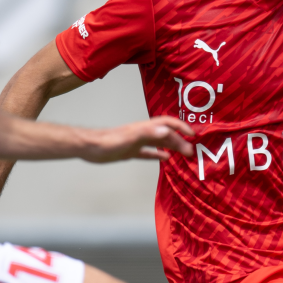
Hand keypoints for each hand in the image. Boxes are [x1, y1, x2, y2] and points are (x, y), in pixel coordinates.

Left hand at [81, 117, 195, 162]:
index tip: (193, 135)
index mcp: (144, 128)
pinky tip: (166, 158)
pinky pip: (148, 152)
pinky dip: (159, 155)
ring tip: (184, 153)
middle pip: (166, 135)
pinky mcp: (130, 151)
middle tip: (192, 152)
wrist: (90, 147)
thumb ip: (146, 134)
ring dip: (173, 146)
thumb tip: (165, 131)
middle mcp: (143, 133)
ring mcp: (137, 142)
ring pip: (160, 143)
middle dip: (181, 141)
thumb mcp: (129, 138)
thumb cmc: (107, 142)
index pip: (167, 124)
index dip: (181, 127)